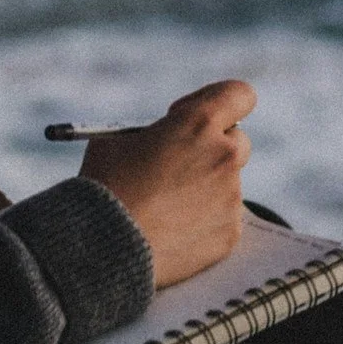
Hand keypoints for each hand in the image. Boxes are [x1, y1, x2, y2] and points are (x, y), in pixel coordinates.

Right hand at [78, 80, 254, 286]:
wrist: (103, 248)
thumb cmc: (105, 188)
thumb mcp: (119, 140)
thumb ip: (155, 132)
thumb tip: (168, 137)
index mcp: (199, 123)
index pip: (239, 95)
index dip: (218, 103)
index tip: (192, 118)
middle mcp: (224, 155)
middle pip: (237, 140)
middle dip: (213, 148)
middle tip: (180, 165)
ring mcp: (231, 196)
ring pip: (228, 183)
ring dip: (205, 187)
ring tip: (165, 208)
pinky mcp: (230, 232)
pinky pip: (224, 218)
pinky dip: (204, 222)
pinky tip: (172, 230)